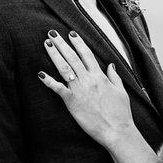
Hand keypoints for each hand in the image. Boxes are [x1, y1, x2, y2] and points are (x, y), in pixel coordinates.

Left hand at [38, 30, 133, 146]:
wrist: (116, 130)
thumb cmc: (120, 112)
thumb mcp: (121, 91)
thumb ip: (114, 76)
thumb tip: (110, 64)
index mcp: (100, 76)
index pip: (87, 54)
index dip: (78, 43)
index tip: (71, 33)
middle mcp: (88, 79)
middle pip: (72, 57)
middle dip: (61, 44)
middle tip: (52, 33)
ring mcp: (79, 90)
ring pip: (64, 68)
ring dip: (54, 55)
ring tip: (47, 44)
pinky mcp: (72, 102)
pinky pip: (58, 89)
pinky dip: (49, 81)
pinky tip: (40, 74)